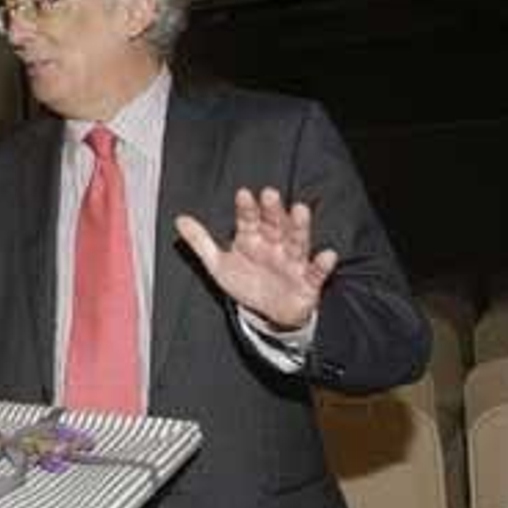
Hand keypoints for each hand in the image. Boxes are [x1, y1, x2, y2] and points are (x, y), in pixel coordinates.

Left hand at [175, 187, 337, 329]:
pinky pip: (315, 273)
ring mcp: (292, 262)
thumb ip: (200, 242)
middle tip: (269, 195)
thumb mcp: (218, 264)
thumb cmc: (247, 281)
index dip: (246, 209)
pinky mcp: (307, 282)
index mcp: (252, 239)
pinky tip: (327, 255)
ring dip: (299, 227)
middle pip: (274, 225)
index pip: (248, 221)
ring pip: (297, 242)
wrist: (270, 312)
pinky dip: (322, 265)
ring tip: (300, 211)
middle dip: (272, 211)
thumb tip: (179, 219)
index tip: (243, 194)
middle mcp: (274, 246)